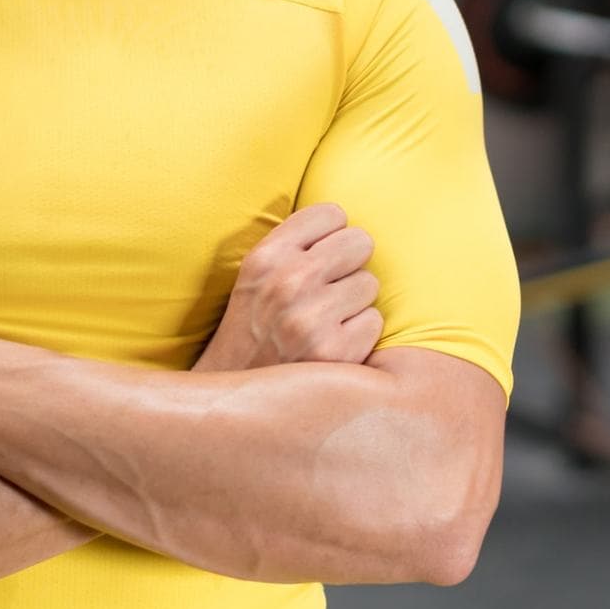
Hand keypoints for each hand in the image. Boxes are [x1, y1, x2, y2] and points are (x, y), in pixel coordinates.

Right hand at [193, 203, 382, 371]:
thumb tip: (346, 218)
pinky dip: (359, 334)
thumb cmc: (254, 327)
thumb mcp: (256, 276)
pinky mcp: (337, 352)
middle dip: (349, 264)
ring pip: (370, 283)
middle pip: (360, 242)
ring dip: (354, 302)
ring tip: (324, 320)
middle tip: (328, 288)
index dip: (331, 235)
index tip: (319, 254)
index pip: (332, 213)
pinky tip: (332, 345)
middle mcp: (288, 283)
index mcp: (266, 257)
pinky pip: (374, 321)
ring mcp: (312, 319)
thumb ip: (294, 244)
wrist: (235, 395)